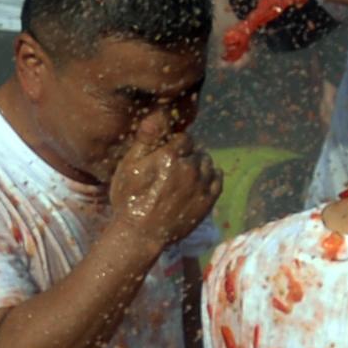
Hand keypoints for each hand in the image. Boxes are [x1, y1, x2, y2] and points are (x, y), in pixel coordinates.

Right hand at [106, 114, 220, 257]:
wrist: (141, 234)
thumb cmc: (129, 198)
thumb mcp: (129, 166)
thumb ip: (146, 139)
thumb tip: (159, 113)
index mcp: (170, 156)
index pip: (184, 137)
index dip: (175, 143)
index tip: (167, 152)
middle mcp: (190, 168)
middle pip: (197, 150)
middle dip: (187, 153)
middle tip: (174, 165)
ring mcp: (202, 185)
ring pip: (208, 162)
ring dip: (199, 164)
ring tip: (184, 174)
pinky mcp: (209, 199)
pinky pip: (218, 178)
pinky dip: (211, 175)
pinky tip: (199, 180)